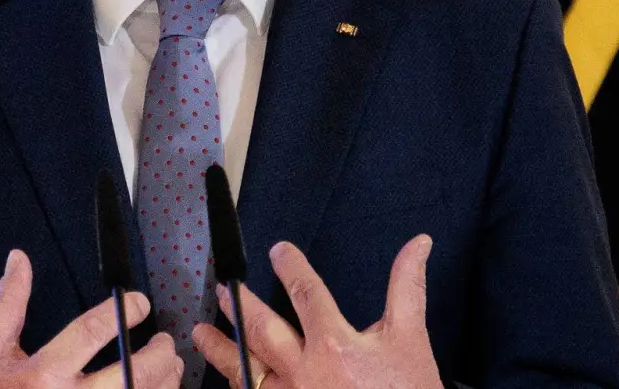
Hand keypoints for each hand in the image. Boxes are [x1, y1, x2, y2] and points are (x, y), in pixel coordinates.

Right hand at [0, 249, 183, 388]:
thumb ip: (7, 304)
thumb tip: (18, 258)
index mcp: (42, 374)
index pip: (92, 333)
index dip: (124, 312)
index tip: (140, 303)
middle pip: (131, 376)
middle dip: (157, 355)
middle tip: (165, 342)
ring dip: (164, 384)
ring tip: (168, 369)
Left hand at [191, 235, 442, 388]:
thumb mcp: (411, 339)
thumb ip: (407, 288)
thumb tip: (418, 244)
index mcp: (333, 345)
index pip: (306, 294)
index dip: (292, 267)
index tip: (279, 251)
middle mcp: (303, 373)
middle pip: (261, 331)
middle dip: (240, 307)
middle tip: (225, 290)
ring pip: (245, 371)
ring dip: (220, 350)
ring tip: (201, 332)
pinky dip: (236, 387)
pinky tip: (227, 379)